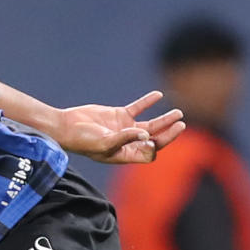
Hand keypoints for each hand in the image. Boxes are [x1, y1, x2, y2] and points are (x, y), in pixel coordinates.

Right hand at [58, 91, 185, 164]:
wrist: (67, 126)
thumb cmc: (84, 140)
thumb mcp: (105, 143)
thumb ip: (125, 138)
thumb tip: (146, 134)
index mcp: (127, 155)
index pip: (149, 152)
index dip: (155, 146)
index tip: (153, 139)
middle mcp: (130, 143)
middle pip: (155, 138)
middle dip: (169, 132)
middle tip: (181, 124)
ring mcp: (126, 129)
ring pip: (151, 124)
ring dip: (164, 118)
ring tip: (179, 113)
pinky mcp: (120, 115)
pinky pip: (138, 108)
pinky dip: (148, 101)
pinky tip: (159, 95)